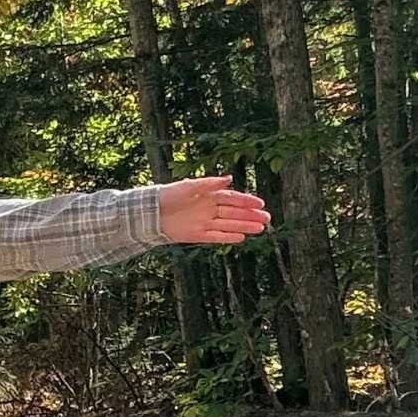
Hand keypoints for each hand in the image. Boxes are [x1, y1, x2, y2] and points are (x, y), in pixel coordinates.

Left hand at [156, 175, 270, 243]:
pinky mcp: (197, 235)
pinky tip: (242, 238)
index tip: (260, 204)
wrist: (150, 212)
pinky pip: (216, 237)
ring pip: (229, 225)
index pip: (232, 199)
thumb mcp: (189, 186)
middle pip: (234, 213)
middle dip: (250, 216)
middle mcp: (209, 209)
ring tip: (261, 229)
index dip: (246, 202)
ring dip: (244, 227)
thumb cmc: (169, 195)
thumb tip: (229, 178)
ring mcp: (204, 223)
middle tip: (268, 219)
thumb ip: (210, 184)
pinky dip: (228, 237)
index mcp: (208, 195)